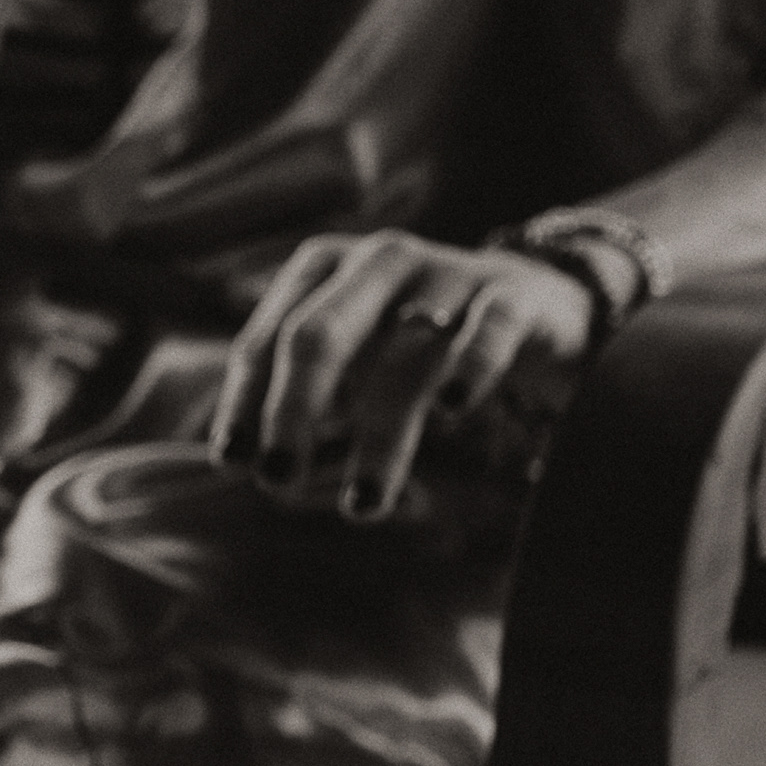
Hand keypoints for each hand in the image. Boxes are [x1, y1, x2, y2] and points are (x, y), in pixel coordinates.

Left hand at [212, 231, 600, 520]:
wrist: (532, 305)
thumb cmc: (413, 341)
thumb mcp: (348, 358)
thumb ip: (298, 396)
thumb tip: (239, 459)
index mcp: (323, 268)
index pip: (264, 341)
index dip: (244, 404)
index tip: (232, 464)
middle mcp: (378, 260)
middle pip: (317, 336)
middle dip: (291, 411)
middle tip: (278, 479)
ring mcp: (448, 272)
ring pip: (400, 357)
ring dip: (376, 436)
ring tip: (361, 505)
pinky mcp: (513, 296)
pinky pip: (489, 330)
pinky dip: (469, 367)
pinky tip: (450, 410)